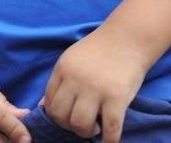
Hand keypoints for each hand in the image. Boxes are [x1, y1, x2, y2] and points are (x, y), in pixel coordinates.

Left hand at [41, 27, 147, 142]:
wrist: (128, 38)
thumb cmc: (100, 50)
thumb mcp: (72, 59)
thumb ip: (59, 81)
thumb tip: (42, 106)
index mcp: (63, 69)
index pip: (49, 102)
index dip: (56, 115)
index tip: (67, 117)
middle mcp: (76, 80)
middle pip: (60, 116)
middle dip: (68, 126)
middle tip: (81, 124)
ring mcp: (96, 89)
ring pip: (80, 124)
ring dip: (85, 133)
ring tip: (95, 128)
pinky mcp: (117, 98)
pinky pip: (110, 128)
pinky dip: (109, 141)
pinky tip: (109, 141)